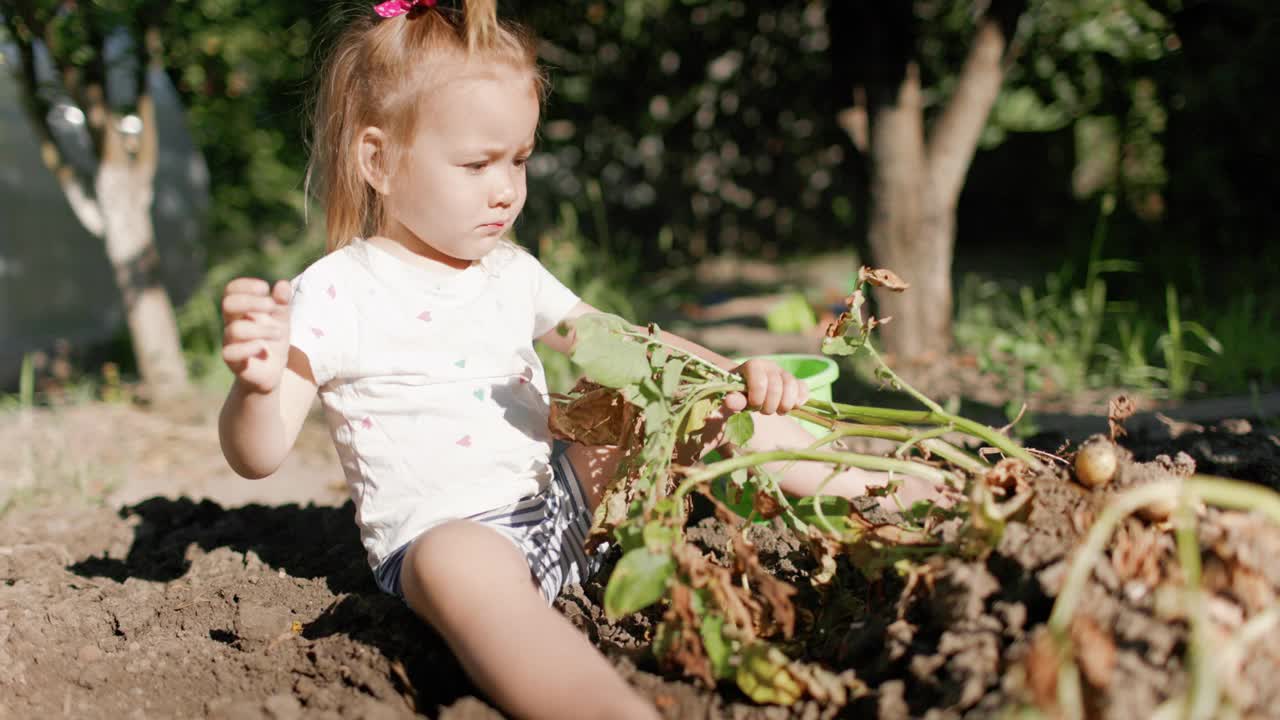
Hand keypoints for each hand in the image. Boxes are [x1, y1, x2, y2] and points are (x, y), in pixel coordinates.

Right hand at [221, 278, 291, 393]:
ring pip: (235, 329)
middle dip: (251, 302)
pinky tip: (264, 350)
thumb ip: (282, 303)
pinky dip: (250, 348)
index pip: (231, 290)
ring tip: (279, 333)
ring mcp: (230, 343)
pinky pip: (231, 352)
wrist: (272, 372)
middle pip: (228, 304)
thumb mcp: (281, 320)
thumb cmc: (273, 341)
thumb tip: (283, 284)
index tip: (265, 288)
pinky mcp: (233, 362)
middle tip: (271, 306)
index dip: (245, 285)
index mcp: (241, 311)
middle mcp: (231, 324)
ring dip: (261, 329)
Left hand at [724, 358, 808, 414]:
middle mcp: (770, 366)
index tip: (752, 406)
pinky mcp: (796, 381)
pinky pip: (803, 387)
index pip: (760, 381)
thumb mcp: (735, 398)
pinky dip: (800, 399)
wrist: (750, 391)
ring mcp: (784, 373)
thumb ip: (734, 399)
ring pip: (792, 387)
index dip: (757, 398)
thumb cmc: (740, 394)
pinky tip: (793, 406)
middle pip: (776, 388)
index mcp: (753, 366)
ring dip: (784, 405)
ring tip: (777, 411)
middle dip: (769, 406)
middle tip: (762, 411)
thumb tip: (729, 401)